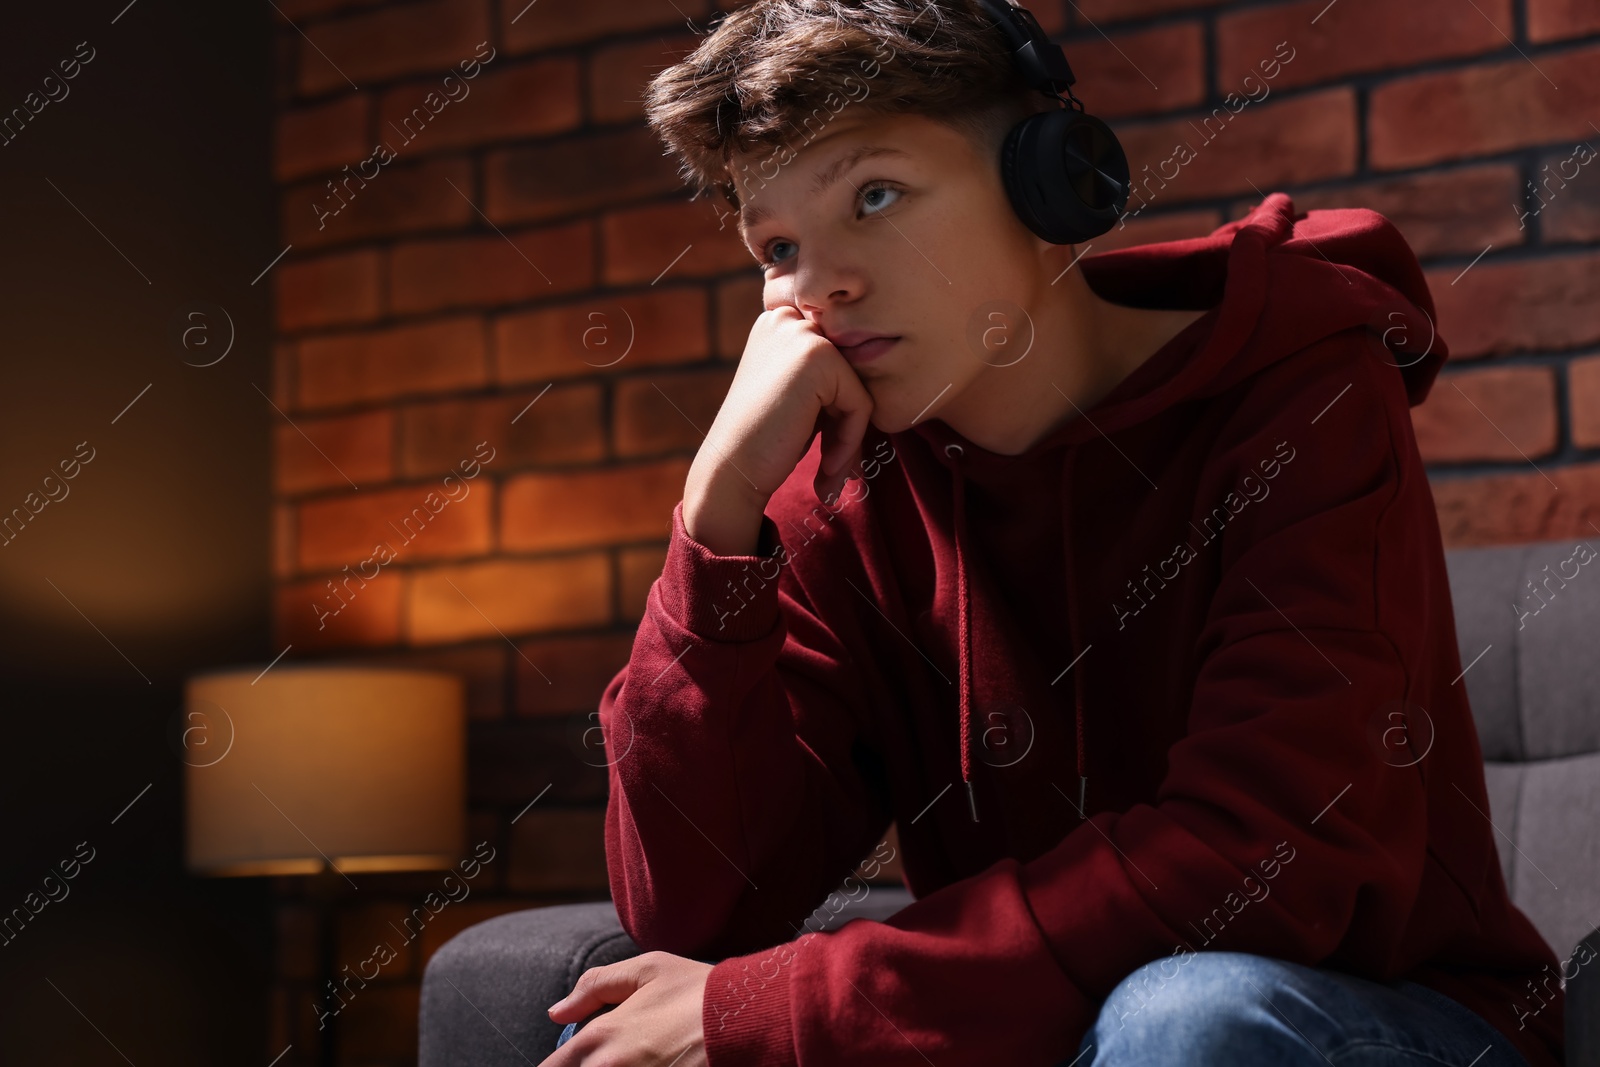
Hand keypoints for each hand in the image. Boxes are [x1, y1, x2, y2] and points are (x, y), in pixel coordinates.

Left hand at [541, 950, 713, 1066]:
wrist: (743, 1019)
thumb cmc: (696, 991)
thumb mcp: (647, 969)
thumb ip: (595, 986)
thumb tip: (558, 1012)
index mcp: (600, 1038)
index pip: (555, 1066)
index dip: (558, 1065)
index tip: (565, 1061)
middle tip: (609, 1057)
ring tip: (635, 1059)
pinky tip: (654, 1066)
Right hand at [684, 305, 874, 554]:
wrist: (730, 471)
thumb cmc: (763, 442)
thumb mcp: (795, 395)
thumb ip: (827, 378)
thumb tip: (881, 378)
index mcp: (779, 322)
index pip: (838, 362)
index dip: (838, 410)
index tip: (828, 452)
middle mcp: (788, 318)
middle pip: (849, 373)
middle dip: (846, 424)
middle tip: (832, 469)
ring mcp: (802, 334)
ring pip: (859, 389)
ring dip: (850, 437)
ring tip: (830, 473)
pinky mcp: (818, 356)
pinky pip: (861, 403)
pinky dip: (850, 441)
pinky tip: (826, 466)